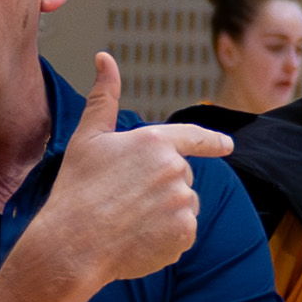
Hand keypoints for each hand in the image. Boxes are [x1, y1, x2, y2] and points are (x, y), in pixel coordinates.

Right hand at [8, 55, 226, 298]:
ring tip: (130, 221)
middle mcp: (175, 169)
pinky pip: (183, 232)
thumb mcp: (87, 139)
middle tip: (125, 200)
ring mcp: (182, 202)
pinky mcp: (185, 233)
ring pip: (183, 205)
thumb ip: (104, 98)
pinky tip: (139, 240)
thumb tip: (104, 57)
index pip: (193, 137)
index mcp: (154, 141)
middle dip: (161, 186)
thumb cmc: (76, 190)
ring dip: (166, 212)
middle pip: (181, 177)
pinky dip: (166, 237)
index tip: (228, 145)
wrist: (73, 245)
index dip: (213, 141)